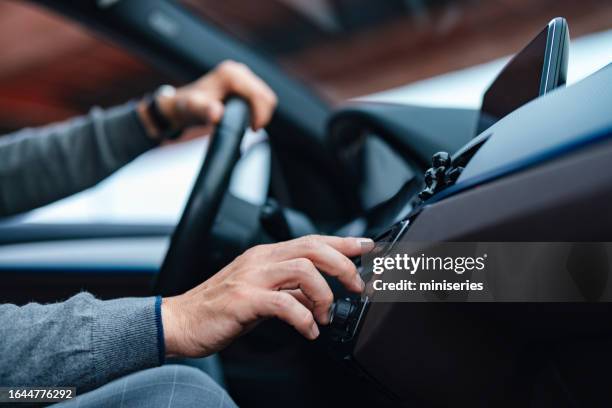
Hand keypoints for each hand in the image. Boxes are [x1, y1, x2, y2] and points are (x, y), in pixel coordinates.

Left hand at [138, 60, 276, 139]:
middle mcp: (238, 71)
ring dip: (261, 113)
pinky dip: (258, 110)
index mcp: (231, 74)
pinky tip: (246, 118)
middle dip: (262, 115)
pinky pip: (260, 98)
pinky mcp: (244, 83)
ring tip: (246, 124)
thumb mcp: (193, 110)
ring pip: (265, 97)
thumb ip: (205, 111)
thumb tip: (217, 114)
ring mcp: (242, 76)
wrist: (181, 105)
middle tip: (250, 129)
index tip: (252, 129)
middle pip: (266, 95)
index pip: (260, 95)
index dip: (261, 115)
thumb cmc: (187, 107)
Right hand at [161, 235, 373, 357]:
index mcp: (266, 255)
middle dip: (343, 265)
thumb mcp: (260, 294)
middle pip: (313, 248)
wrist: (180, 321)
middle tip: (356, 286)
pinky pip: (285, 304)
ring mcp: (252, 277)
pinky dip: (304, 318)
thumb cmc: (219, 308)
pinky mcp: (244, 299)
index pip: (311, 240)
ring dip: (325, 294)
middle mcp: (261, 260)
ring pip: (304, 269)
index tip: (365, 246)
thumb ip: (288, 290)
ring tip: (327, 315)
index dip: (342, 242)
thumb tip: (318, 294)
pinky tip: (309, 331)